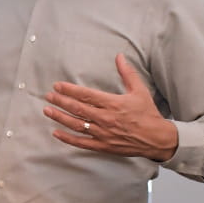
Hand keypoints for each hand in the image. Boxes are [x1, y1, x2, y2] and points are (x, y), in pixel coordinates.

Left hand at [42, 54, 177, 161]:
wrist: (156, 139)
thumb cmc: (148, 114)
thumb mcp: (139, 90)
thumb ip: (127, 73)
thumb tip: (120, 56)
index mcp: (113, 104)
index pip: (86, 95)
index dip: (69, 90)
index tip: (58, 86)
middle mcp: (105, 119)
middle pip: (77, 109)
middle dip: (60, 102)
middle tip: (48, 96)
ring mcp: (103, 133)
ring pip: (76, 125)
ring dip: (60, 118)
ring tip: (47, 111)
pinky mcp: (102, 145)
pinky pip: (81, 143)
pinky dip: (67, 138)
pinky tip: (56, 133)